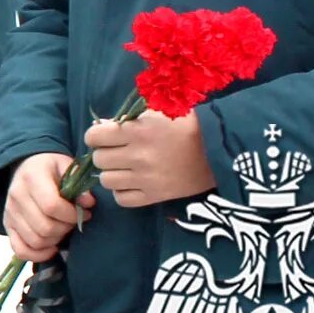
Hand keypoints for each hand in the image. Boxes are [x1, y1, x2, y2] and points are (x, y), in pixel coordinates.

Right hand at [3, 151, 89, 261]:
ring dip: (55, 240)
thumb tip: (88, 203)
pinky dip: (38, 255)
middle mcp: (16, 196)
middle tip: (74, 222)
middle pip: (44, 227)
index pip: (51, 206)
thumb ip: (79, 183)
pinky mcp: (7, 226)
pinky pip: (20, 250)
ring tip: (63, 229)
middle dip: (66, 228)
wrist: (26, 167)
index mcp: (32, 178)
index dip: (71, 215)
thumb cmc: (50, 168)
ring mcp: (9, 213)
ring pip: (35, 241)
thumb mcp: (67, 166)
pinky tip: (51, 247)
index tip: (85, 213)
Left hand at [85, 109, 215, 207]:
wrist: (218, 150)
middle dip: (103, 153)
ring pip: (106, 181)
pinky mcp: (155, 196)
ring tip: (123, 167)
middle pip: (99, 160)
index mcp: (137, 131)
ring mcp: (146, 179)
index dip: (96, 135)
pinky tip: (131, 182)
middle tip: (115, 151)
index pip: (94, 136)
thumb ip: (127, 118)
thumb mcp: (156, 112)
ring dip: (111, 173)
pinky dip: (122, 191)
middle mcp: (138, 156)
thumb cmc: (186, 125)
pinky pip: (122, 199)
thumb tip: (100, 124)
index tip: (103, 136)